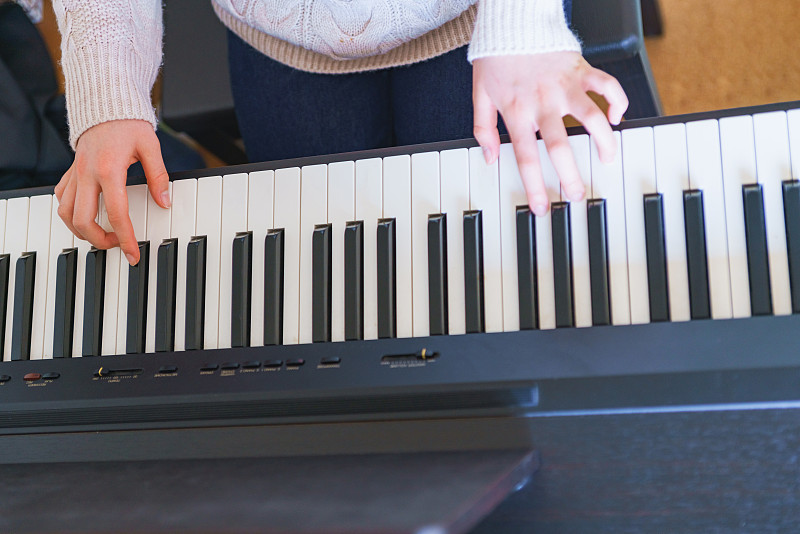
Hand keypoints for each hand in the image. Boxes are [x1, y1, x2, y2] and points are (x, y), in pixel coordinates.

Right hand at [54, 120, 170, 264]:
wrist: (105, 104)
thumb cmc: (129, 124)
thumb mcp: (151, 147)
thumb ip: (159, 176)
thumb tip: (165, 202)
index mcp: (109, 170)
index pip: (116, 213)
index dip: (125, 238)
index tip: (133, 254)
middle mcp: (87, 174)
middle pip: (82, 220)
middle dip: (99, 240)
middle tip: (117, 245)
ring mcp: (75, 173)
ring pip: (65, 213)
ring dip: (80, 230)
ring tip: (101, 235)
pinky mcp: (70, 172)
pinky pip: (61, 198)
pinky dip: (70, 213)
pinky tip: (86, 216)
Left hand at [473, 52, 627, 215]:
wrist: (513, 22)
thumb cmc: (496, 59)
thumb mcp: (480, 95)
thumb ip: (482, 128)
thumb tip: (489, 158)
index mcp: (517, 113)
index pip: (526, 158)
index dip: (535, 186)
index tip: (542, 208)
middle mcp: (543, 103)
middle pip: (560, 146)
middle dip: (571, 176)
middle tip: (577, 195)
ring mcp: (565, 86)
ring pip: (592, 118)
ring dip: (604, 142)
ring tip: (608, 159)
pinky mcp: (582, 69)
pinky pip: (607, 85)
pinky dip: (617, 101)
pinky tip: (617, 116)